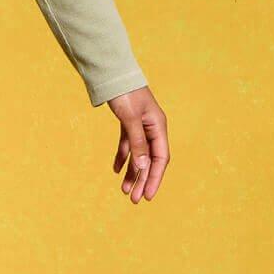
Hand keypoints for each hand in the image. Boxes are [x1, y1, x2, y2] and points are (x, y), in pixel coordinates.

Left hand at [106, 84, 168, 202]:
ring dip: (133, 173)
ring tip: (124, 191)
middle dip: (143, 181)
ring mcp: (141, 126)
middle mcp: (152, 128)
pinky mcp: (129, 123)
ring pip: (138, 155)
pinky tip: (116, 171)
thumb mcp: (130, 119)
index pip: (160, 159)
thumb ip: (137, 143)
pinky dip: (123, 157)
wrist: (113, 74)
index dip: (155, 178)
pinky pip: (128, 145)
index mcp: (158, 127)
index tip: (148, 195)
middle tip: (134, 200)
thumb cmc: (125, 94)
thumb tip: (143, 168)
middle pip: (149, 160)